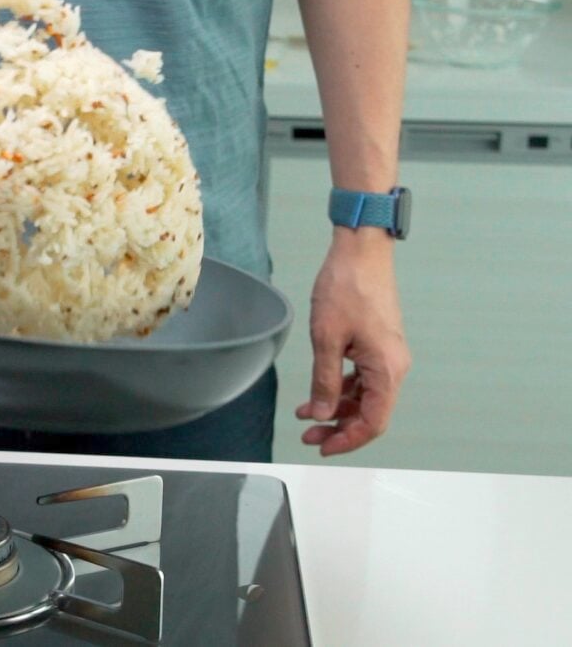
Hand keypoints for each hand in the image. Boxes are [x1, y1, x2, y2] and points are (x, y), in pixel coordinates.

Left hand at [296, 228, 410, 455]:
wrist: (361, 251)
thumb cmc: (347, 288)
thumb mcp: (326, 339)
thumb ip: (324, 381)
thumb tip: (321, 414)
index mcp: (387, 369)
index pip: (373, 422)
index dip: (348, 440)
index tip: (322, 447)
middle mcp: (393, 366)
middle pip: (370, 413)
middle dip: (338, 427)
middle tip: (308, 435)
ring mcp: (386, 355)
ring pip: (364, 397)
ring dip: (336, 409)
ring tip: (305, 415)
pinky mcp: (377, 345)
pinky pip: (362, 378)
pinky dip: (340, 388)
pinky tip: (317, 393)